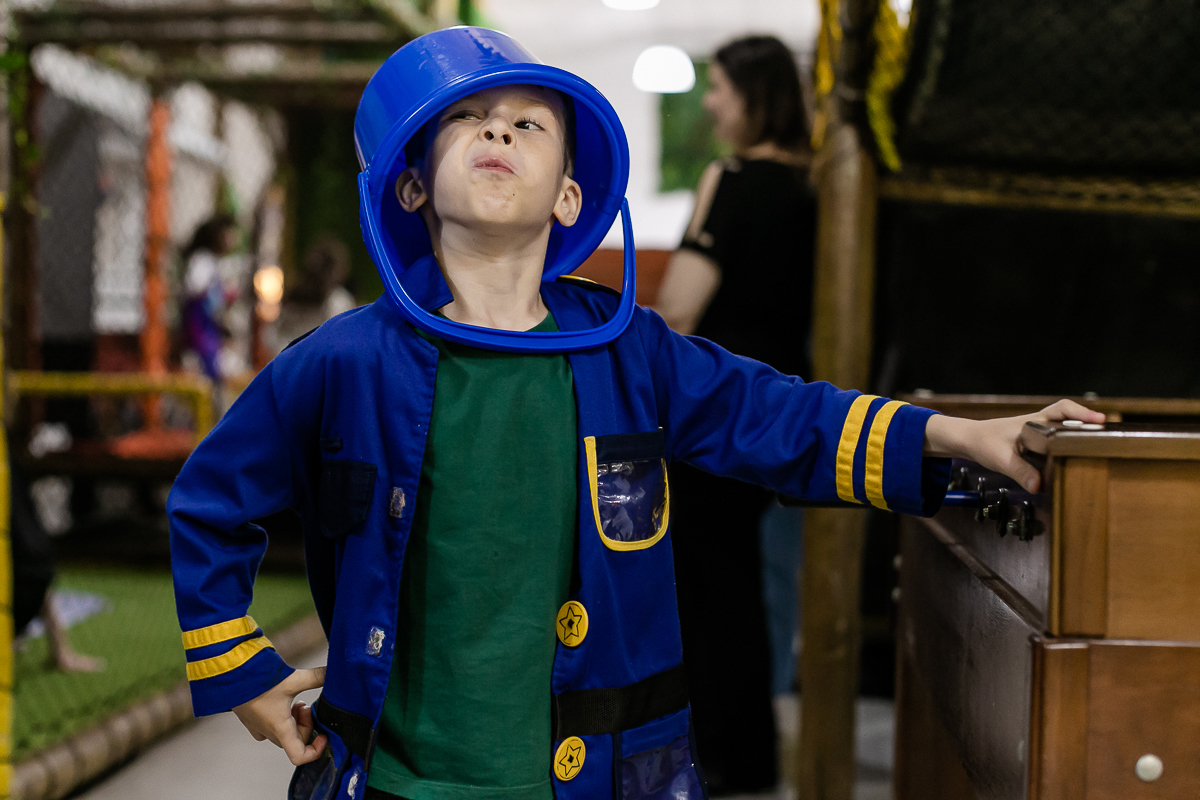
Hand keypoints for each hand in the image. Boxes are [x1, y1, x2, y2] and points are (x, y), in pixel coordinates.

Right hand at [232, 666, 327, 764]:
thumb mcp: (293, 679)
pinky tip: (282, 700)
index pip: (299, 756)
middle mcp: (269, 733)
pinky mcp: (253, 721)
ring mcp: (260, 728)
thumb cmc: (257, 682)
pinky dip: (283, 717)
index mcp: (280, 729)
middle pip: (297, 739)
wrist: (232, 676)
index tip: (322, 735)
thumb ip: (316, 677)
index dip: (315, 750)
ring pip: (286, 732)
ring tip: (293, 700)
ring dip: (295, 719)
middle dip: (306, 723)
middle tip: (304, 705)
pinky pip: (273, 727)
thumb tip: (331, 673)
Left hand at [925, 399, 1104, 492]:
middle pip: (1071, 418)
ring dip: (1082, 436)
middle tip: (1110, 435)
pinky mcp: (1040, 444)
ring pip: (1067, 430)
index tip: (1100, 421)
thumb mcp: (1000, 459)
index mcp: (1034, 422)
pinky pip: (1060, 442)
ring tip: (1101, 447)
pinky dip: (1071, 448)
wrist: (971, 440)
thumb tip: (1039, 486)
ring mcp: (1041, 433)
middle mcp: (1041, 424)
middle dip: (1091, 425)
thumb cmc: (984, 443)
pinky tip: (1080, 460)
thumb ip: (1019, 471)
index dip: (1082, 414)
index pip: (1062, 409)